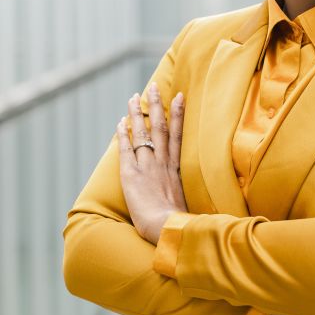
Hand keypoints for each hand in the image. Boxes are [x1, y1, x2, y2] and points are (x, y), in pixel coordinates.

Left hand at [117, 83, 187, 244]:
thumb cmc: (181, 223)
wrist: (168, 228)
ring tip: (133, 96)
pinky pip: (126, 150)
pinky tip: (120, 122)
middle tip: (153, 86)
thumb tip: (193, 202)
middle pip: (160, 127)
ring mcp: (147, 167)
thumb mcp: (189, 206)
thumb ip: (188, 198)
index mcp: (177, 169)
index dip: (178, 114)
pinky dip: (123, 135)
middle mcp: (163, 163)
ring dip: (136, 114)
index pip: (177, 135)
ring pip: (142, 133)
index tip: (179, 96)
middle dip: (156, 105)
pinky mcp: (131, 175)